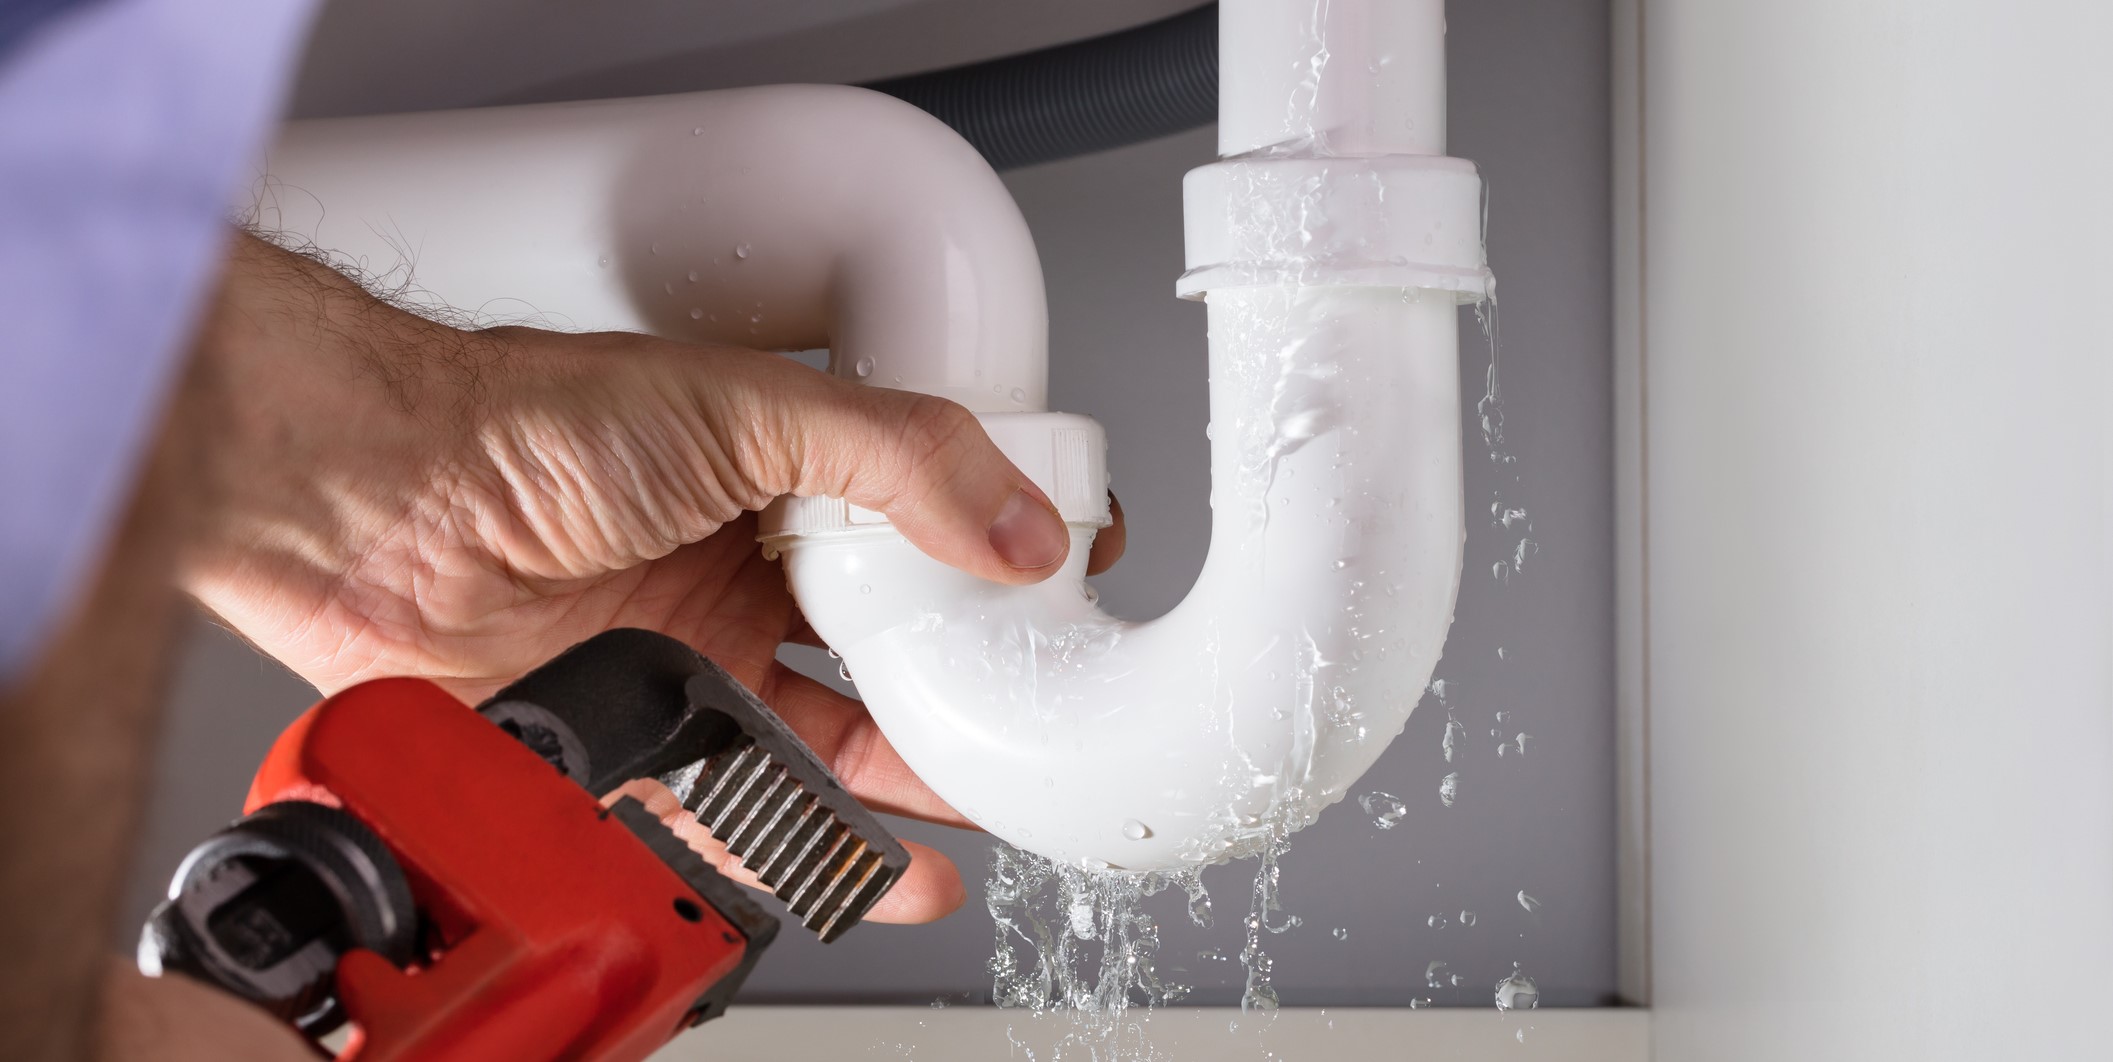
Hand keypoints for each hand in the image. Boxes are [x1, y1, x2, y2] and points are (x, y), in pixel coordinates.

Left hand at [181, 234, 1124, 921]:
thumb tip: (1016, 523)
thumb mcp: (748, 403)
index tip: (1063, 592)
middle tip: (1032, 724)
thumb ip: (898, 455)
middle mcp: (742, 567)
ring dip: (905, 784)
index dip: (997, 556)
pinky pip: (739, 808)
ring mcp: (691, 657)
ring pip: (825, 738)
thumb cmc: (523, 417)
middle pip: (887, 646)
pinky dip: (807, 846)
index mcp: (784, 475)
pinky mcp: (635, 738)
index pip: (926, 521)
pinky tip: (870, 865)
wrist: (366, 500)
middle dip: (965, 691)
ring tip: (978, 810)